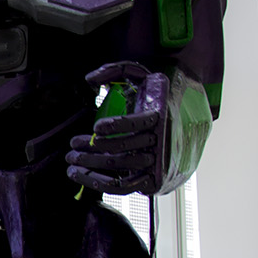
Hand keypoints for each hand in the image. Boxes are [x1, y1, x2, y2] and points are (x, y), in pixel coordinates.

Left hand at [66, 63, 169, 195]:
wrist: (185, 128)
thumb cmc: (155, 100)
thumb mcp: (142, 77)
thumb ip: (115, 70)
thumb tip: (89, 79)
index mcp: (158, 116)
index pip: (138, 124)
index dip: (117, 126)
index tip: (97, 127)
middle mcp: (159, 141)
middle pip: (123, 149)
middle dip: (91, 150)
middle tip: (72, 148)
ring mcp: (155, 163)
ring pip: (121, 168)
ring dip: (92, 167)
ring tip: (72, 164)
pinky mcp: (151, 180)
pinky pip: (125, 187)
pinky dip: (103, 185)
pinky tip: (85, 178)